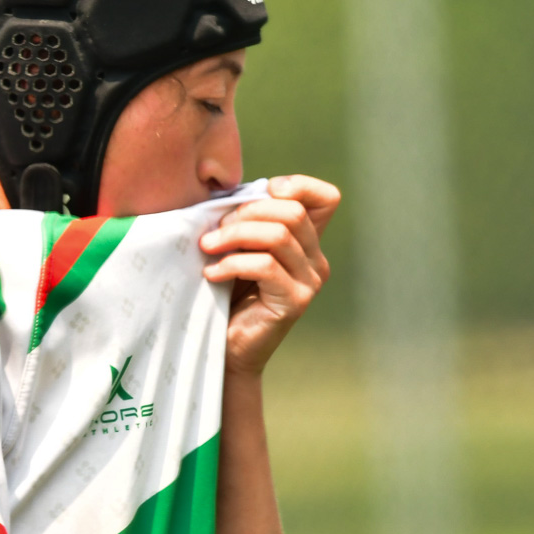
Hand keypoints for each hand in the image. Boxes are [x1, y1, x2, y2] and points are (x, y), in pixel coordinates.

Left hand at [200, 175, 339, 375]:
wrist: (227, 349)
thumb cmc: (227, 295)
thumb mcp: (240, 248)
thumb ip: (248, 221)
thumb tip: (231, 193)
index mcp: (307, 242)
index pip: (326, 198)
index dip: (296, 185)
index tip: (259, 194)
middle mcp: (316, 260)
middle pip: (293, 211)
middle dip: (246, 212)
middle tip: (214, 232)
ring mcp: (309, 282)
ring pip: (278, 236)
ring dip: (233, 236)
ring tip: (207, 248)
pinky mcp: (295, 302)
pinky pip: (265, 266)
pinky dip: (231, 264)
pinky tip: (212, 274)